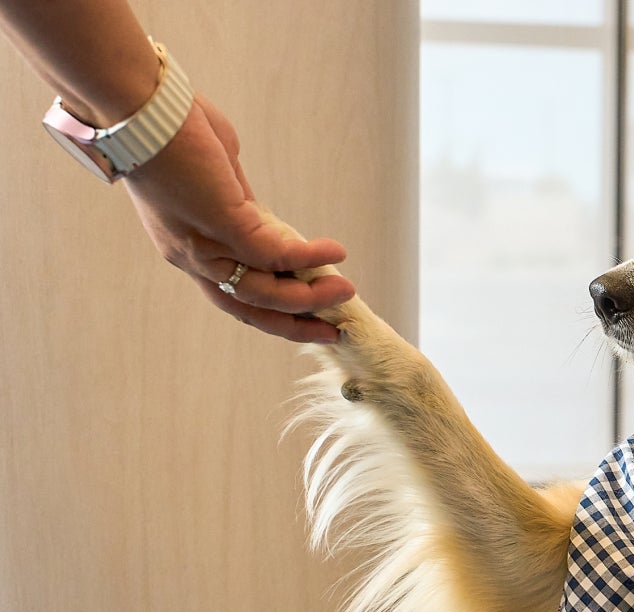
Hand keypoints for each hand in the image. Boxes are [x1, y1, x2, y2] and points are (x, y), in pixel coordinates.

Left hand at [122, 94, 354, 341]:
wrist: (134, 105)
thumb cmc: (167, 128)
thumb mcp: (212, 176)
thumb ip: (237, 200)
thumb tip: (260, 210)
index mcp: (185, 247)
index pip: (230, 294)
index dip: (270, 310)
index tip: (306, 315)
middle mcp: (191, 258)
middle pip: (248, 308)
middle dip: (294, 323)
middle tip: (331, 330)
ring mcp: (205, 245)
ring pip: (264, 291)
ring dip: (309, 298)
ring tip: (344, 291)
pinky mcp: (223, 225)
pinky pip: (276, 254)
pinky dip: (310, 257)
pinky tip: (337, 252)